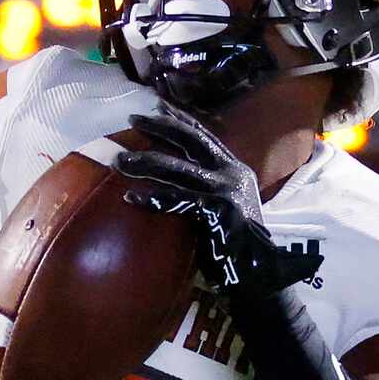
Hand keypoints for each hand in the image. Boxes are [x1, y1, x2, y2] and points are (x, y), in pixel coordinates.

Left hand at [117, 103, 320, 299]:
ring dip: (145, 162)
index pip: (204, 135)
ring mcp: (226, 191)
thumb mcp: (225, 205)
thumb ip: (207, 187)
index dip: (180, 118)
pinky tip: (130, 197)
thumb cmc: (235, 244)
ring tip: (119, 161)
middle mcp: (232, 173)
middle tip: (131, 120)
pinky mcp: (217, 212)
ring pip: (178, 169)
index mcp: (235, 169)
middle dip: (160, 127)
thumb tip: (177, 175)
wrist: (259, 273)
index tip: (157, 106)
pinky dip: (152, 198)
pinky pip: (177, 201)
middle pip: (191, 140)